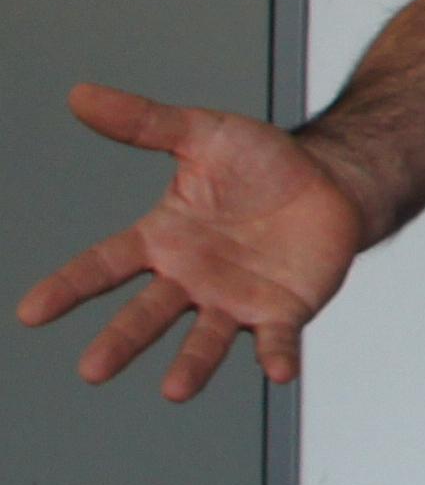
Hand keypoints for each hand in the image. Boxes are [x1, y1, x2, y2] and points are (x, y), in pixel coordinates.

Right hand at [16, 85, 366, 398]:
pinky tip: (280, 372)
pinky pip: (277, 339)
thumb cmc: (262, 161)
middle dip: (121, 341)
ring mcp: (235, 299)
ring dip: (192, 365)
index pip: (103, 265)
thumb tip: (80, 94)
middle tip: (92, 371)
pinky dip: (277, 356)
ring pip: (206, 338)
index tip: (31, 312)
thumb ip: (143, 122)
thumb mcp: (202, 134)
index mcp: (162, 240)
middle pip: (147, 314)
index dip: (68, 287)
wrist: (332, 180)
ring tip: (174, 391)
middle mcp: (191, 279)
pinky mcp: (283, 311)